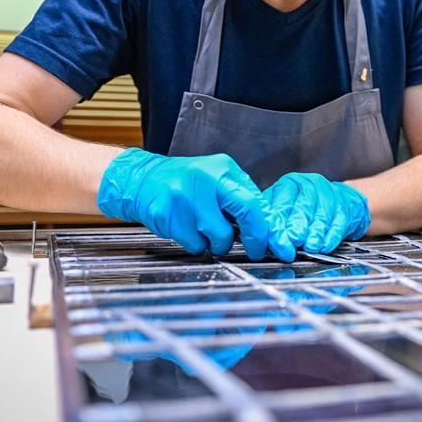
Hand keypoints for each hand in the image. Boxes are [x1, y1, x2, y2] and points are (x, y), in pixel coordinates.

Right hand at [97, 148, 292, 260]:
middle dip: (255, 238)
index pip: (255, 200)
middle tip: (256, 251)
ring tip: (207, 230)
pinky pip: (195, 244)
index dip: (269, 227)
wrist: (142, 180)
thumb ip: (242, 198)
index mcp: (223, 170)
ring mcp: (185, 197)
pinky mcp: (168, 215)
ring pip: (218, 236)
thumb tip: (270, 227)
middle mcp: (206, 179)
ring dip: (217, 243)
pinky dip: (196, 245)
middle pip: (246, 212)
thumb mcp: (217, 180)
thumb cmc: (186, 183)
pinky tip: (188, 230)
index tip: (279, 245)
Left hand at [262, 173, 369, 254]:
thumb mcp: (283, 209)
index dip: (278, 223)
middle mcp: (309, 184)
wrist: (337, 202)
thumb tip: (256, 241)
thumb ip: (271, 222)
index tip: (274, 240)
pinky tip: (326, 245)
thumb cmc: (303, 208)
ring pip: (322, 214)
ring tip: (310, 246)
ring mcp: (329, 193)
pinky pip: (339, 221)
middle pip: (303, 206)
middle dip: (297, 225)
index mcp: (289, 184)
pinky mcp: (344, 206)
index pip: (281, 203)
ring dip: (315, 232)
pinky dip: (332, 235)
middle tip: (293, 240)